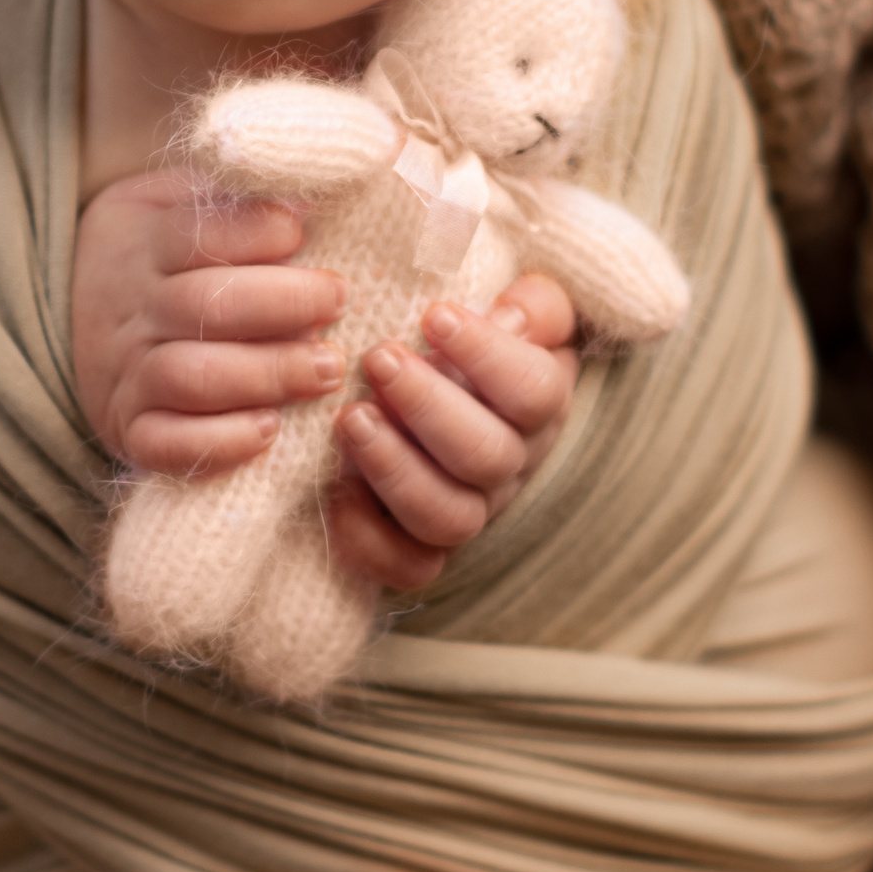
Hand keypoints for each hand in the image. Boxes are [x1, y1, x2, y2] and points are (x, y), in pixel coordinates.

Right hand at [73, 171, 345, 475]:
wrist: (69, 317)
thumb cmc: (159, 254)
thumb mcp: (174, 200)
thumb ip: (234, 193)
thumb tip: (316, 195)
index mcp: (142, 240)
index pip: (195, 233)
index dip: (255, 232)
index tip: (301, 231)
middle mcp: (131, 308)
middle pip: (202, 306)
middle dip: (281, 303)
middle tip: (338, 300)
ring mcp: (125, 373)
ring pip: (190, 377)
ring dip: (267, 374)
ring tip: (327, 369)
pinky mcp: (129, 428)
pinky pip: (164, 444)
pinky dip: (219, 441)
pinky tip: (270, 430)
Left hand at [326, 274, 580, 592]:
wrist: (440, 393)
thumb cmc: (470, 338)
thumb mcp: (512, 309)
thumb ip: (532, 304)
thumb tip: (514, 316)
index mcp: (537, 406)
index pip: (534, 391)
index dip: (488, 356)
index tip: (434, 313)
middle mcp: (508, 465)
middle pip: (487, 456)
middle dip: (428, 407)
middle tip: (378, 357)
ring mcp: (467, 511)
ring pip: (449, 518)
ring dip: (396, 469)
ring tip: (349, 418)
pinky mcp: (420, 547)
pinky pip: (407, 568)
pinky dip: (370, 538)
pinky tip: (335, 488)